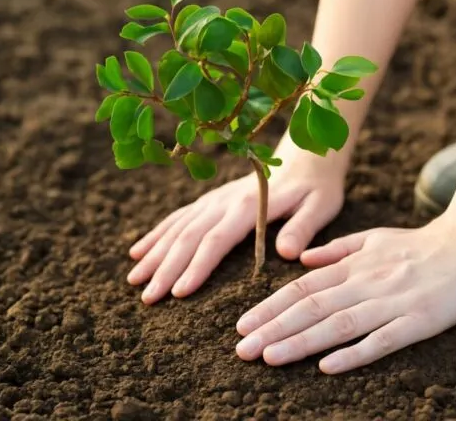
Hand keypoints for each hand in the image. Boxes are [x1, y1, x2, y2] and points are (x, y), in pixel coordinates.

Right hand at [127, 150, 345, 303]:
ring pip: (177, 227)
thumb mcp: (321, 206)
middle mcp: (225, 201)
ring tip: (134, 280)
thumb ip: (304, 228)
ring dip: (155, 253)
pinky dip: (157, 234)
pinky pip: (178, 217)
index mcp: (249, 205)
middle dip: (166, 268)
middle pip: (189, 236)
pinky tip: (138, 251)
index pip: (217, 240)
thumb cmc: (317, 188)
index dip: (196, 266)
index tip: (178, 292)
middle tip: (147, 298)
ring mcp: (214, 199)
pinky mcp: (211, 200)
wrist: (307, 157)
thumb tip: (287, 253)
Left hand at [234, 216, 455, 373]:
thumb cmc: (418, 245)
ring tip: (269, 357)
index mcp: (354, 265)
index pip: (303, 288)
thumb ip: (336, 250)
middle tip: (242, 349)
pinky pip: (382, 340)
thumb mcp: (373, 238)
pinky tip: (327, 366)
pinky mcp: (419, 321)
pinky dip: (354, 353)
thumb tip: (300, 259)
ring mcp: (392, 302)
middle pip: (312, 308)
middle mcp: (366, 283)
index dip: (270, 307)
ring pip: (339, 324)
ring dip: (301, 341)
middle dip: (274, 328)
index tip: (242, 326)